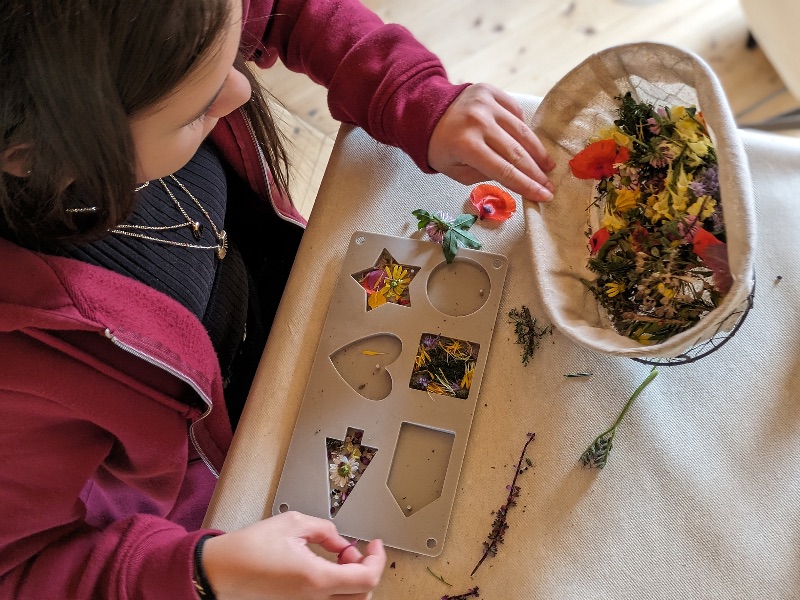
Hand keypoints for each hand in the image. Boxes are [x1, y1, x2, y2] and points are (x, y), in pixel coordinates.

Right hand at [202, 511, 385, 599]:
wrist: (220, 570)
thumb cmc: (248, 550)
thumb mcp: (292, 524)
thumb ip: (325, 529)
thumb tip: (341, 540)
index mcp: (316, 579)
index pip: (366, 578)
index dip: (377, 559)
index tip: (375, 545)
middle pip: (362, 595)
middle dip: (365, 568)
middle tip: (351, 549)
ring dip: (352, 580)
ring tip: (338, 557)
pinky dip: (336, 587)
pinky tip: (325, 569)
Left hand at [428, 83, 556, 201]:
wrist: (424, 111)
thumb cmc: (440, 147)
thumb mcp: (456, 171)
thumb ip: (484, 176)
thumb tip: (515, 177)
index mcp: (466, 145)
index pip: (504, 170)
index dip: (527, 185)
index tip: (544, 195)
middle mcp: (478, 121)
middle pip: (517, 152)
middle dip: (536, 172)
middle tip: (550, 185)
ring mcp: (486, 103)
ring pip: (521, 130)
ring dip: (537, 151)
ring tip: (547, 166)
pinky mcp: (491, 91)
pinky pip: (515, 112)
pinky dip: (523, 129)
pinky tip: (529, 143)